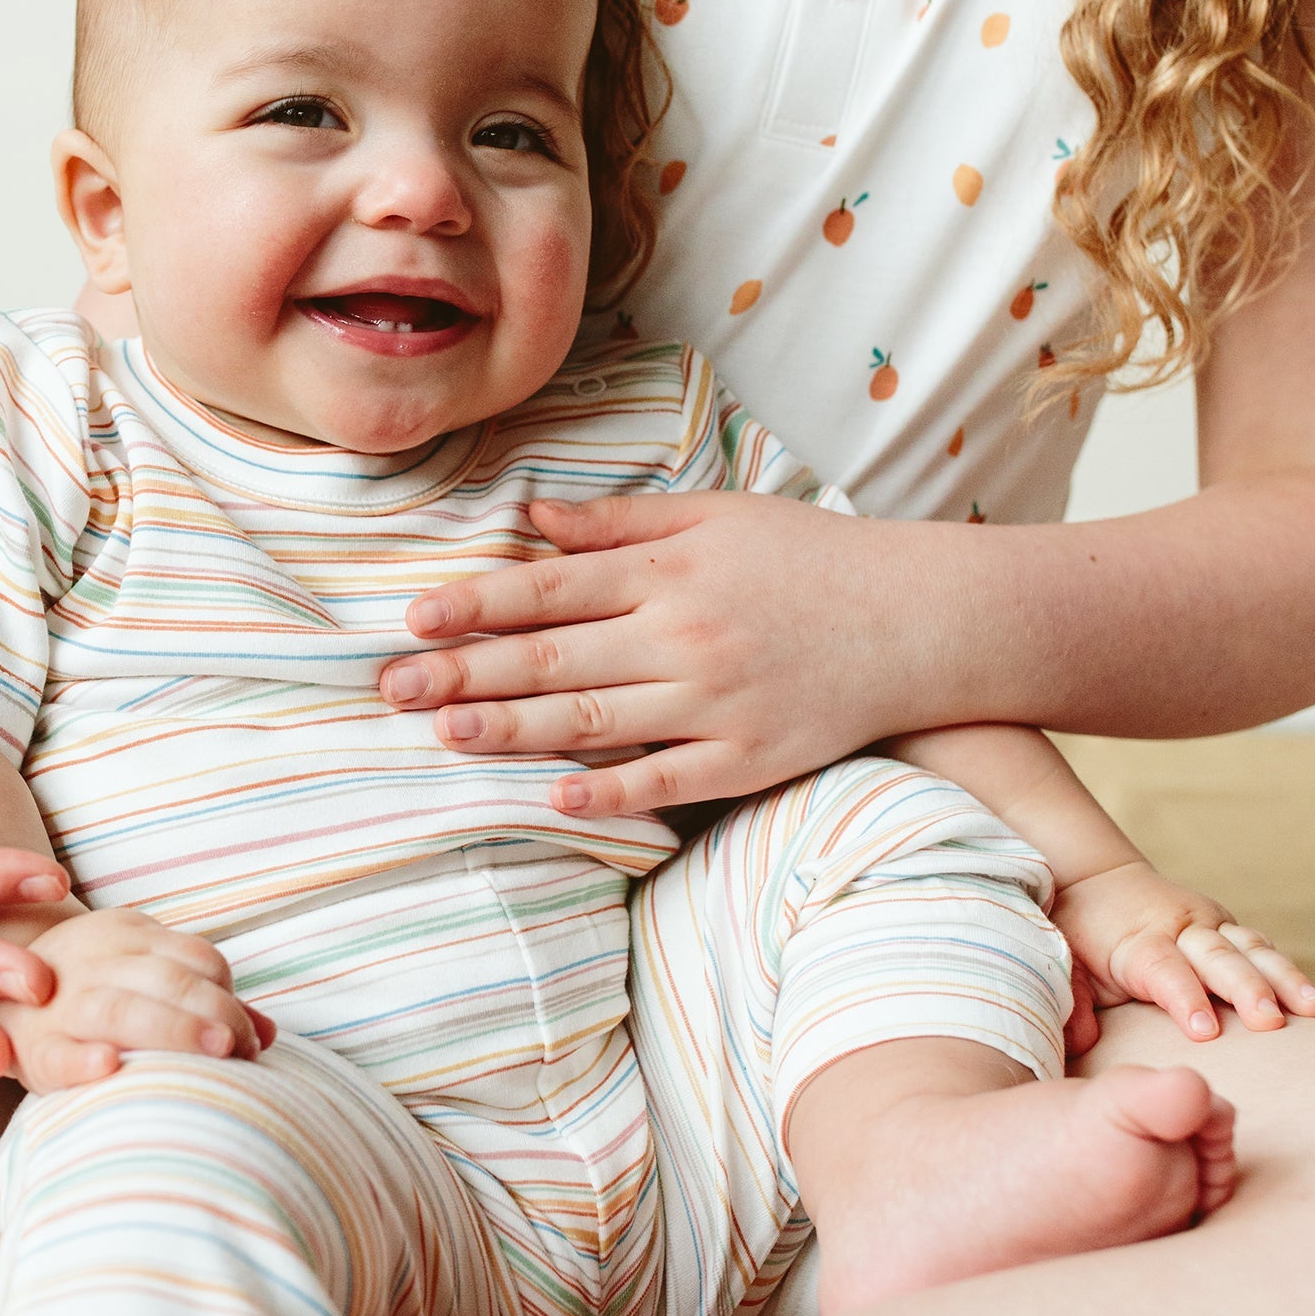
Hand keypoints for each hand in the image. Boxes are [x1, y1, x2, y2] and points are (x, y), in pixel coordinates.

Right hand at [0, 910, 273, 1093]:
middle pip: (167, 980)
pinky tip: (109, 1067)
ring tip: (218, 1053)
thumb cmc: (85, 992)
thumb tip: (269, 1034)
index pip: (193, 957)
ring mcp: (61, 1005)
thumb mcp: (139, 973)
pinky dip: (83, 1061)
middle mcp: (93, 962)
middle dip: (214, 1011)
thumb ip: (202, 998)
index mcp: (124, 935)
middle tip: (243, 1048)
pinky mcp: (33, 1049)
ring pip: (122, 1009)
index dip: (228, 995)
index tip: (250, 1038)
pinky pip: (57, 1053)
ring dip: (175, 1030)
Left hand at [378, 493, 913, 815]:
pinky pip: (668, 780)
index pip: (552, 588)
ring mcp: (717, 702)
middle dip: (467, 672)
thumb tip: (530, 517)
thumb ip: (619, 524)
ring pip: (595, 720)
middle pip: (555, 657)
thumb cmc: (811, 559)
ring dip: (514, 730)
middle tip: (391, 688)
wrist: (923, 619)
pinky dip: (612, 792)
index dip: (477, 604)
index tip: (414, 619)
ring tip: (445, 734)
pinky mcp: (750, 757)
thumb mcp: (717, 516)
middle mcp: (685, 635)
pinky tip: (553, 799)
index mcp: (670, 571)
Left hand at [1051, 858, 1314, 1045]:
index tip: (1206, 1031)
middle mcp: (1180, 928)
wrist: (1099, 880)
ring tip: (1309, 1007)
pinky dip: (1286, 969)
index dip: (1186, 999)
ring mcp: (1209, 924)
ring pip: (1250, 949)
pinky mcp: (1227, 927)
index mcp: (1139, 942)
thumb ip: (1073, 998)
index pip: (1165, 971)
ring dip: (1281, 978)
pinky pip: (1261, 946)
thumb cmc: (1080, 931)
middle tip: (1269, 1022)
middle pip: (1218, 959)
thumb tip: (1080, 1039)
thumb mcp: (1066, 961)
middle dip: (1246, 990)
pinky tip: (1308, 998)